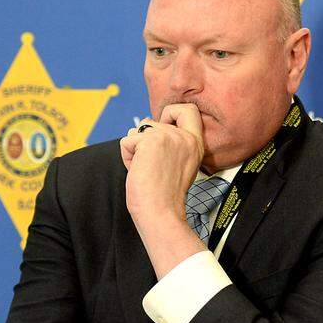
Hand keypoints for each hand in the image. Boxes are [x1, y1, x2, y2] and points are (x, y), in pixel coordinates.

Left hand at [120, 103, 204, 223]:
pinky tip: (139, 171)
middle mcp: (185, 137)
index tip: (164, 129)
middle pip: (152, 121)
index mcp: (195, 143)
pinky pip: (127, 141)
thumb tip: (147, 121)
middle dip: (143, 142)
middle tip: (153, 166)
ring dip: (135, 151)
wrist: (161, 213)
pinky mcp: (151, 141)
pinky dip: (127, 157)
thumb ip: (169, 142)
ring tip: (147, 170)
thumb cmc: (164, 195)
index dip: (171, 113)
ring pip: (137, 131)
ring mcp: (169, 137)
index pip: (188, 109)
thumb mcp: (177, 163)